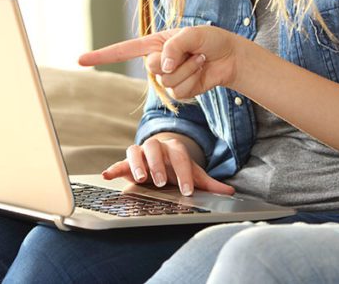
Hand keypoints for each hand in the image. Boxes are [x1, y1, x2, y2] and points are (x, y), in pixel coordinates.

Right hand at [79, 25, 245, 99]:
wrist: (229, 57)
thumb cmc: (210, 40)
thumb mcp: (193, 35)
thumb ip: (174, 47)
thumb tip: (163, 67)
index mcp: (154, 43)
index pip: (123, 50)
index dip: (101, 55)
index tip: (80, 60)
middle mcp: (157, 61)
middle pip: (151, 68)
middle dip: (174, 61)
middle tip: (192, 52)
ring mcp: (168, 77)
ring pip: (168, 82)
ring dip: (189, 71)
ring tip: (200, 60)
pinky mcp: (180, 90)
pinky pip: (180, 92)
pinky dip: (194, 81)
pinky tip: (202, 72)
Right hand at [102, 134, 234, 196]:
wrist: (162, 161)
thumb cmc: (178, 169)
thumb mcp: (194, 175)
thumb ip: (210, 184)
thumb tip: (230, 191)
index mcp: (175, 149)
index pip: (180, 156)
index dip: (184, 173)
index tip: (187, 190)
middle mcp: (157, 147)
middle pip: (156, 149)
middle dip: (158, 165)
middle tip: (162, 182)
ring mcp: (141, 152)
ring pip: (136, 150)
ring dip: (137, 163)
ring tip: (141, 178)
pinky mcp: (127, 162)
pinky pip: (119, 162)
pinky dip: (114, 167)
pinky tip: (108, 175)